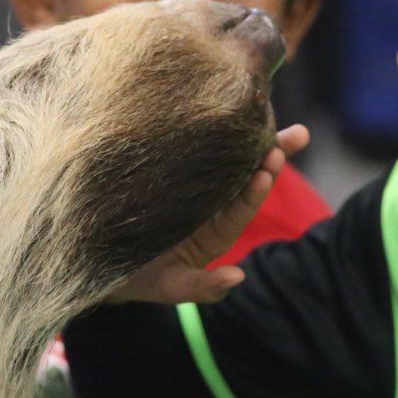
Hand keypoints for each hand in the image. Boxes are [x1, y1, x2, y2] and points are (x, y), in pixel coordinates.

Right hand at [105, 124, 309, 305]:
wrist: (102, 260)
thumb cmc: (141, 278)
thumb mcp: (171, 287)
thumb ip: (203, 287)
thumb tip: (237, 278)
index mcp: (217, 230)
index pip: (242, 207)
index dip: (256, 190)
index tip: (268, 171)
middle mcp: (211, 203)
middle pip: (246, 175)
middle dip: (269, 154)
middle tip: (296, 136)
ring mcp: (191, 184)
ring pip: (224, 157)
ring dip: (246, 137)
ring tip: (268, 112)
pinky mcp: (170, 170)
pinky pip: (191, 149)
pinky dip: (204, 131)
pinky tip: (215, 110)